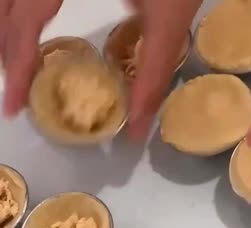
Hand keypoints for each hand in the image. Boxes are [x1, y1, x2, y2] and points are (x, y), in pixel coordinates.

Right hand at [1, 0, 200, 138]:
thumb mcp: (169, 14)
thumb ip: (153, 71)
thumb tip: (139, 128)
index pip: (23, 17)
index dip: (16, 63)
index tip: (13, 103)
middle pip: (4, 3)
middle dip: (8, 48)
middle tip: (18, 89)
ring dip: (11, 26)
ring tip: (23, 63)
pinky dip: (21, 7)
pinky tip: (32, 25)